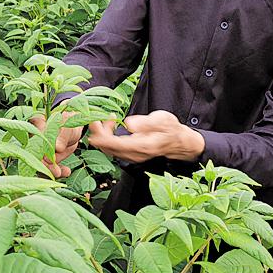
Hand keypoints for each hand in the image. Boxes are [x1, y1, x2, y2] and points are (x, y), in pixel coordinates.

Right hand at [30, 115, 81, 178]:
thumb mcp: (67, 125)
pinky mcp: (47, 158)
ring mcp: (40, 150)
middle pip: (35, 155)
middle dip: (45, 166)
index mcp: (35, 127)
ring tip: (62, 173)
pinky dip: (58, 170)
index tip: (49, 160)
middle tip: (56, 172)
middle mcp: (34, 139)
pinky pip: (50, 167)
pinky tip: (66, 172)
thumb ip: (62, 136)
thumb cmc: (68, 120)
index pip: (32, 142)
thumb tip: (57, 148)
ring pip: (42, 163)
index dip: (39, 154)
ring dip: (51, 171)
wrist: (73, 126)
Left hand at [86, 110, 204, 164]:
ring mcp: (132, 156)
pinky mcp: (131, 154)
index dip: (100, 134)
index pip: (113, 144)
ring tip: (106, 118)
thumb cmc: (171, 130)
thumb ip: (146, 123)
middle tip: (95, 116)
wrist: (179, 142)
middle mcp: (134, 154)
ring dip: (102, 134)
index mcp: (141, 146)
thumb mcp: (162, 120)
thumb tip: (129, 124)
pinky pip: (114, 149)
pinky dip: (108, 137)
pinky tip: (111, 126)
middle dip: (97, 132)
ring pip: (109, 149)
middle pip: (107, 147)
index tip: (94, 121)